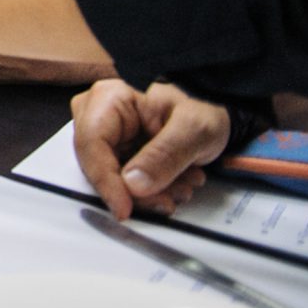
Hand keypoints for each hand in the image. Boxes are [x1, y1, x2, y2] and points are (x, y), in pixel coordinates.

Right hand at [72, 79, 229, 219]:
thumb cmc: (204, 105)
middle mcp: (98, 114)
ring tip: (183, 187)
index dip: (105, 180)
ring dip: (147, 192)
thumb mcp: (194, 129)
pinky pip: (123, 179)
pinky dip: (150, 189)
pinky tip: (176, 184)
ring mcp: (107, 134)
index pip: (91, 143)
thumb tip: (133, 185)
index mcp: (109, 98)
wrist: (215, 106)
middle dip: (134, 190)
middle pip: (98, 164)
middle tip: (168, 200)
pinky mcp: (117, 150)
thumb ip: (165, 155)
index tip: (125, 208)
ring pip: (111, 177)